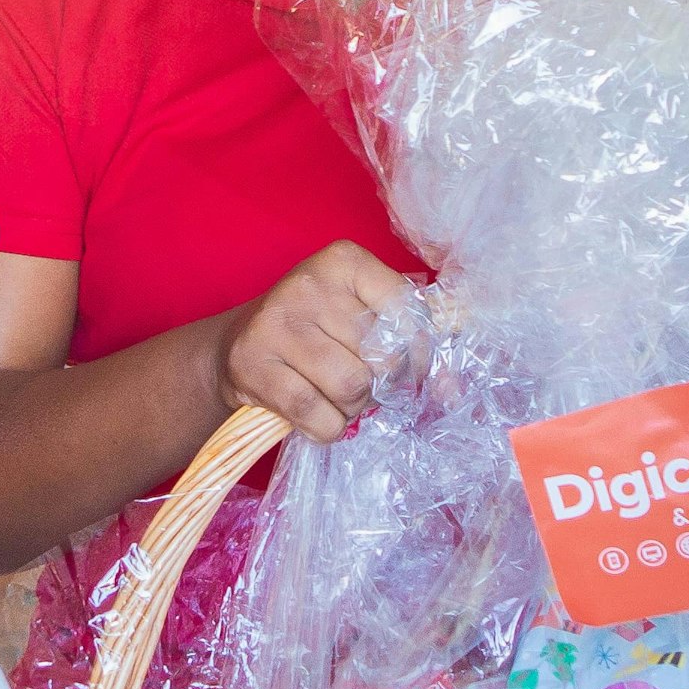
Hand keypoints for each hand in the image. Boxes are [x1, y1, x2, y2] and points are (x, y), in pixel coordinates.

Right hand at [217, 242, 410, 442]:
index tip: (411, 369)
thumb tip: (451, 390)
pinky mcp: (254, 366)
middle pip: (382, 356)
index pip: (406, 310)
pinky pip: (319, 416)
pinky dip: (329, 428)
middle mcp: (308, 285)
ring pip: (352, 387)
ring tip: (339, 398)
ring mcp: (277, 325)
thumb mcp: (358, 312)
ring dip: (355, 408)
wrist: (237, 345)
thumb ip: (408, 340)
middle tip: (364, 384)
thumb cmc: (314, 328)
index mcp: (344, 261)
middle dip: (382, 385)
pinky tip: (317, 414)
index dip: (419, 353)